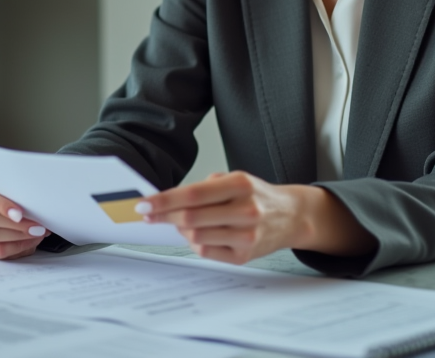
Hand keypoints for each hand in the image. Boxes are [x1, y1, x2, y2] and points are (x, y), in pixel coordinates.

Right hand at [0, 178, 48, 259]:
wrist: (11, 209)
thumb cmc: (14, 196)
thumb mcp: (14, 189)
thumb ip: (17, 192)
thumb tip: (35, 204)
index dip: (0, 204)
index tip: (19, 213)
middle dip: (15, 224)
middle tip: (37, 226)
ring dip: (18, 236)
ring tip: (37, 233)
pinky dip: (16, 247)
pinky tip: (29, 241)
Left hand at [139, 171, 374, 264]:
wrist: (290, 216)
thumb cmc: (256, 195)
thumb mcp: (234, 179)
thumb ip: (203, 188)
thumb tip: (167, 200)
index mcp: (241, 185)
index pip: (193, 194)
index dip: (164, 200)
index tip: (144, 204)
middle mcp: (246, 210)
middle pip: (191, 217)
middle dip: (163, 216)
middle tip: (148, 214)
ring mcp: (247, 236)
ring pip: (196, 236)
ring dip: (180, 230)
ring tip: (179, 222)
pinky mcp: (245, 256)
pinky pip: (206, 252)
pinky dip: (196, 243)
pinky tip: (198, 234)